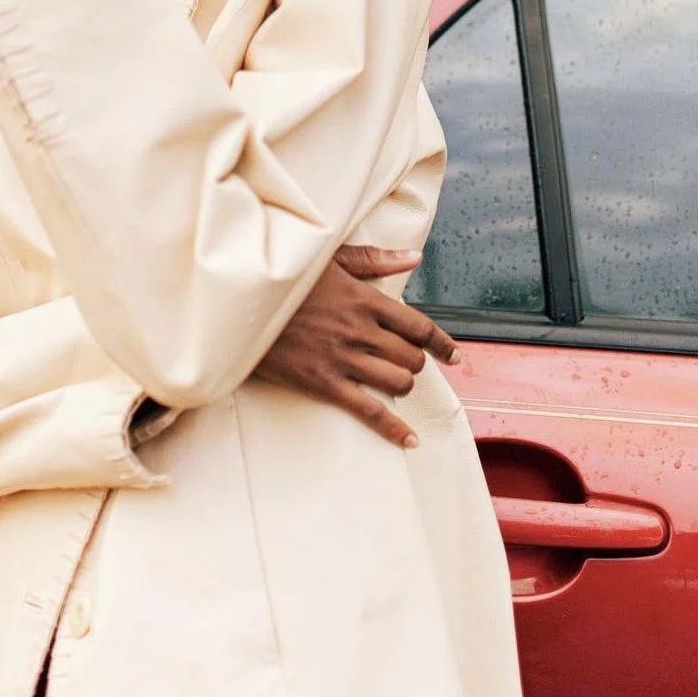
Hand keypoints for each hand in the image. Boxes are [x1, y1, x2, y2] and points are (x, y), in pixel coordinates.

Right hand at [253, 245, 459, 448]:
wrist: (241, 300)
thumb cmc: (286, 277)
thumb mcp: (330, 259)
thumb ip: (375, 260)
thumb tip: (413, 257)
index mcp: (365, 299)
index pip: (419, 326)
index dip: (442, 344)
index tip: (455, 356)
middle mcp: (360, 330)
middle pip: (411, 357)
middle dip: (416, 363)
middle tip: (406, 363)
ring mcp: (343, 358)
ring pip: (397, 382)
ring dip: (403, 385)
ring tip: (394, 383)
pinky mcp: (323, 382)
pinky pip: (369, 411)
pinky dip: (394, 428)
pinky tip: (409, 439)